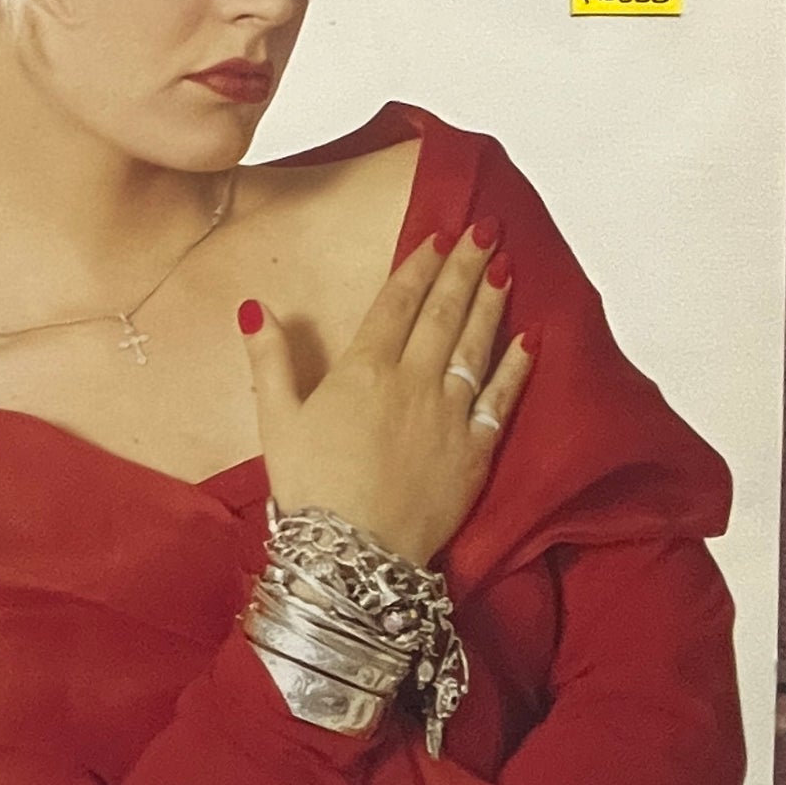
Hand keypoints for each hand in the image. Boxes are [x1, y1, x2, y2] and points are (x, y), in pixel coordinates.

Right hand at [236, 222, 536, 566]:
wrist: (354, 555)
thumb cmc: (309, 488)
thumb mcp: (275, 419)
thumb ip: (269, 359)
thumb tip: (255, 307)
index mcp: (362, 370)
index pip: (397, 303)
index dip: (420, 266)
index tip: (438, 235)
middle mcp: (412, 382)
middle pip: (444, 313)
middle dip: (465, 267)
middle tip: (485, 229)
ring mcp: (448, 415)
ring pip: (476, 346)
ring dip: (492, 303)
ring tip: (506, 266)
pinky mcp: (474, 452)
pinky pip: (502, 400)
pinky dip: (518, 368)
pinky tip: (530, 340)